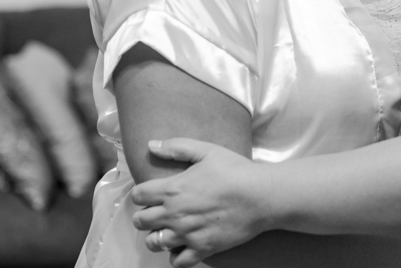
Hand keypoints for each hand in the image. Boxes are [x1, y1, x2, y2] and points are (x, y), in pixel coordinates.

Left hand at [131, 138, 270, 267]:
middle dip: (144, 216)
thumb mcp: (207, 151)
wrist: (262, 196)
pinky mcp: (203, 248)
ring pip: (154, 243)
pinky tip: (182, 245)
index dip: (142, 193)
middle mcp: (175, 214)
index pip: (138, 195)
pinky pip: (177, 261)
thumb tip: (151, 144)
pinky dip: (176, 255)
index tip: (151, 193)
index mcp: (173, 189)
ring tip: (168, 229)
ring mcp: (188, 234)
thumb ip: (177, 147)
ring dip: (157, 236)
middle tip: (157, 211)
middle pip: (140, 221)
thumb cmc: (236, 171)